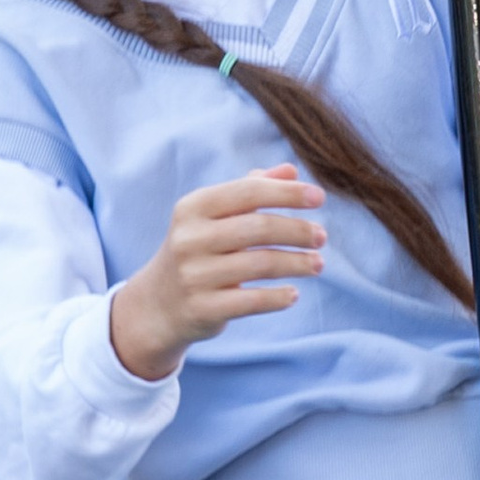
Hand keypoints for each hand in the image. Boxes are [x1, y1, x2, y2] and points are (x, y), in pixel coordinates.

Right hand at [109, 164, 326, 383]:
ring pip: (260, 264)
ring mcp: (194, 275)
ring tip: (318, 263)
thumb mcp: (214, 216)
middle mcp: (190, 239)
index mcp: (193, 208)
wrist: (158, 304)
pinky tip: (293, 294)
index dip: (287, 193)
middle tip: (321, 236)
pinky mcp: (203, 308)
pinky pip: (252, 301)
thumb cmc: (198, 250)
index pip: (248, 192)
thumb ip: (250, 190)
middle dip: (297, 230)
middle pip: (258, 228)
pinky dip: (278, 297)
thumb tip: (291, 171)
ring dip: (297, 263)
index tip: (320, 197)